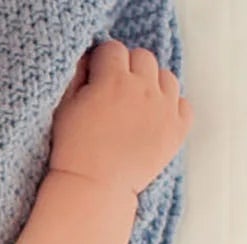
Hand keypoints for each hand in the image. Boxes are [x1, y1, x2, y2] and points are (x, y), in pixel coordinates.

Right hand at [49, 40, 192, 202]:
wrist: (93, 190)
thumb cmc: (72, 152)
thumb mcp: (64, 111)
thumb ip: (77, 79)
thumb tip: (88, 62)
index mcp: (113, 80)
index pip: (112, 50)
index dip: (101, 62)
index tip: (95, 77)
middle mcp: (143, 88)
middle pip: (142, 57)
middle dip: (128, 68)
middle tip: (115, 91)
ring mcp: (164, 108)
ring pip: (166, 77)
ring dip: (152, 84)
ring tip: (136, 105)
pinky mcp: (177, 129)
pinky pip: (183, 104)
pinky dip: (171, 108)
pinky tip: (154, 119)